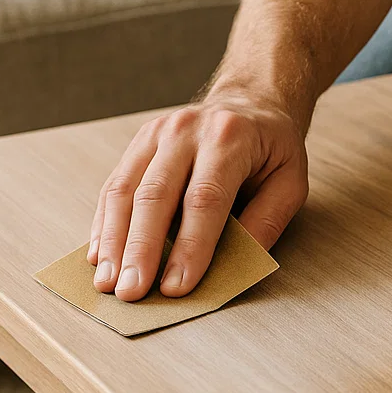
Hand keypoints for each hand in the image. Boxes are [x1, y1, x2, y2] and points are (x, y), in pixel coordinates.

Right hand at [88, 88, 308, 300]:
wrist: (250, 100)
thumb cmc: (272, 147)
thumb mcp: (291, 181)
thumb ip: (267, 221)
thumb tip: (237, 263)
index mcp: (230, 137)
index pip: (204, 199)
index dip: (189, 246)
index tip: (175, 287)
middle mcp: (186, 131)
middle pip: (155, 195)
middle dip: (141, 249)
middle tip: (131, 292)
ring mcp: (157, 133)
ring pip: (125, 190)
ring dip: (114, 241)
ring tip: (108, 281)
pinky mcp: (139, 143)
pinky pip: (114, 185)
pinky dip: (105, 223)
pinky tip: (100, 255)